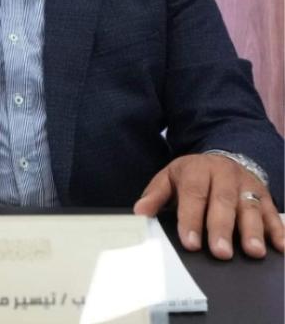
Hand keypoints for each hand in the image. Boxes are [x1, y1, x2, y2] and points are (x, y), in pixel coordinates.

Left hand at [133, 154, 284, 259]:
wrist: (220, 158)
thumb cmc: (192, 175)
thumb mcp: (169, 177)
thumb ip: (155, 194)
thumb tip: (140, 212)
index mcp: (197, 170)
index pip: (193, 194)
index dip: (191, 219)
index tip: (190, 243)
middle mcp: (224, 174)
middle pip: (223, 201)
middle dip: (222, 228)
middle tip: (220, 252)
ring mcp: (246, 184)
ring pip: (250, 206)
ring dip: (253, 230)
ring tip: (252, 251)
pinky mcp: (265, 194)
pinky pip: (272, 212)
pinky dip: (278, 229)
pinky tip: (280, 246)